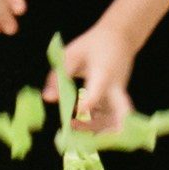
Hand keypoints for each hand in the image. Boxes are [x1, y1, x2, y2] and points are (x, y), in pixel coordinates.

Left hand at [53, 14, 137, 132]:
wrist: (120, 37)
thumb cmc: (93, 44)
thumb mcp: (70, 54)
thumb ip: (58, 76)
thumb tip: (48, 99)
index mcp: (104, 73)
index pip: (98, 92)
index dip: (87, 105)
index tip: (74, 114)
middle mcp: (116, 88)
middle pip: (120, 115)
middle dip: (104, 130)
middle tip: (80, 132)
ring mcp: (119, 96)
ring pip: (116, 121)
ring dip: (97, 130)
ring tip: (73, 126)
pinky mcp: (117, 100)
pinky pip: (111, 118)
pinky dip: (98, 125)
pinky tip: (81, 122)